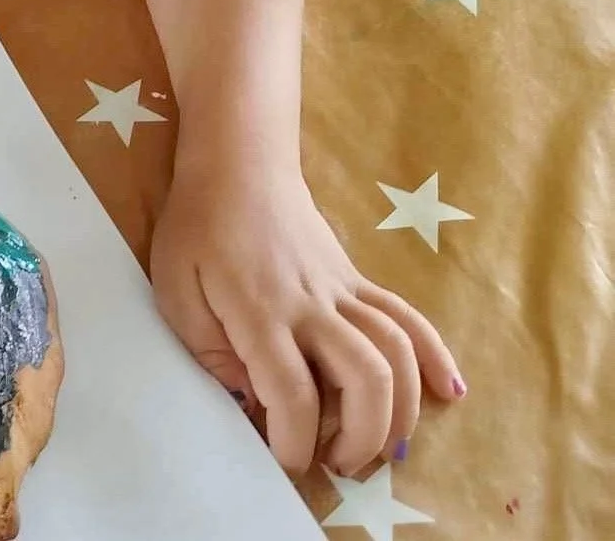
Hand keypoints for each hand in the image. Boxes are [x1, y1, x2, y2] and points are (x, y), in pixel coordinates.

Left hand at [149, 158, 465, 475]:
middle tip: (337, 462)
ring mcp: (342, 288)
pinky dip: (435, 356)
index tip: (286, 461)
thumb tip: (251, 400)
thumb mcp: (175, 290)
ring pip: (397, 350)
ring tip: (381, 447)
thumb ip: (210, 350)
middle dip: (361, 436)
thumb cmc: (197, 227)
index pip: (292, 392)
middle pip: (365, 376)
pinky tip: (450, 392)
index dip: (295, 442)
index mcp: (260, 309)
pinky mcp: (357, 279)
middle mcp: (310, 302)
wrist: (237, 164)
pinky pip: (407, 317)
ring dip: (400, 410)